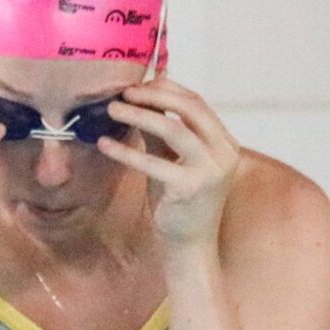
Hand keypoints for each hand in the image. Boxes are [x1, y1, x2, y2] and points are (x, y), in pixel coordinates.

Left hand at [98, 78, 242, 252]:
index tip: (138, 85)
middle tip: (123, 92)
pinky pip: (153, 161)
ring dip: (139, 114)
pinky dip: (126, 151)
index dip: (167, 89)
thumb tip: (138, 100)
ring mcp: (210, 170)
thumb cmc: (180, 201)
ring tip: (112, 109)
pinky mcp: (189, 188)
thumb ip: (161, 131)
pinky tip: (105, 144)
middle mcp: (224, 152)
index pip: (197, 103)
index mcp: (225, 142)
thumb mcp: (173, 160)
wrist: (189, 244)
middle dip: (154, 95)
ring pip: (174, 128)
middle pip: (190, 108)